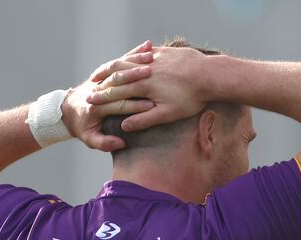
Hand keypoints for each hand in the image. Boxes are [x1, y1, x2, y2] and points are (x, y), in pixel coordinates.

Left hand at [62, 41, 156, 150]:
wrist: (65, 112)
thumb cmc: (80, 127)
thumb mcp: (89, 139)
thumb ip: (104, 143)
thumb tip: (120, 143)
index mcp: (96, 106)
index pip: (119, 104)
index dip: (135, 106)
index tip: (151, 105)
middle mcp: (98, 88)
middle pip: (120, 81)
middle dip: (137, 77)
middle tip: (154, 75)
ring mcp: (101, 78)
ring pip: (120, 66)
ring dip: (136, 61)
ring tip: (151, 58)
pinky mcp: (105, 72)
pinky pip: (120, 61)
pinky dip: (134, 53)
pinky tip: (148, 48)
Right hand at [87, 45, 211, 131]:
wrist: (211, 75)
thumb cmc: (191, 98)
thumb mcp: (167, 114)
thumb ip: (144, 120)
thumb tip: (125, 126)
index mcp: (144, 86)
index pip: (116, 91)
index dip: (102, 96)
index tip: (90, 101)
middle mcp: (146, 69)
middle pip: (118, 73)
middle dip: (103, 80)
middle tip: (90, 85)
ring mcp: (155, 58)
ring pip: (129, 60)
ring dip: (115, 66)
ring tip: (105, 70)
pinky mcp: (165, 52)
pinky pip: (144, 53)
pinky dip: (134, 56)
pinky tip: (129, 58)